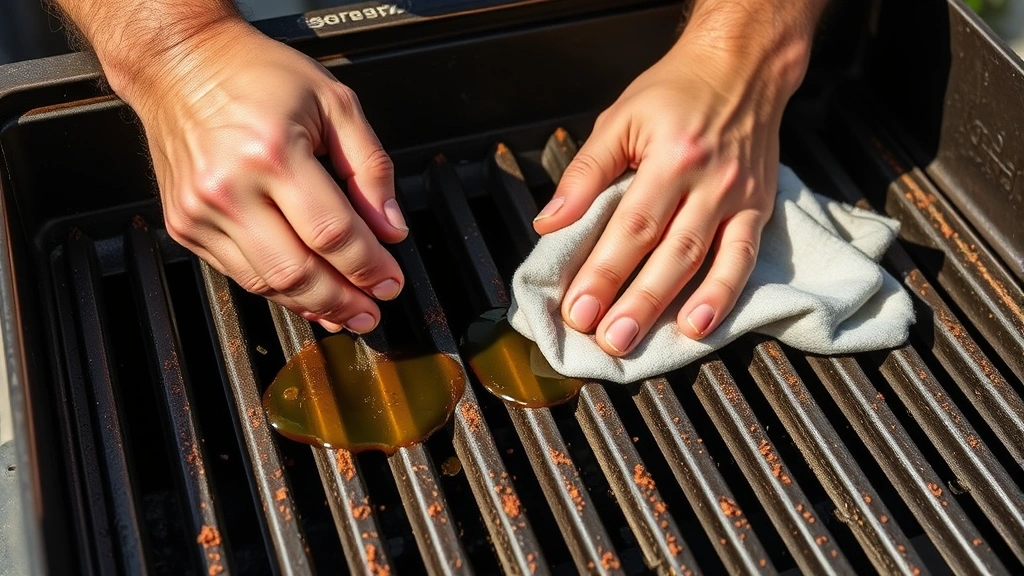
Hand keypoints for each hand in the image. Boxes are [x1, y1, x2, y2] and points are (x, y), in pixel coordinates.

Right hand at [124, 19, 406, 332]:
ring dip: (313, 305)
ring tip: (345, 312)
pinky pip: (238, 274)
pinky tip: (306, 296)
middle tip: (372, 312)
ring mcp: (201, 211)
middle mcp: (231, 187)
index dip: (369, 267)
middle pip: (298, 271)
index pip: (333, 233)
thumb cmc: (257, 75)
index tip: (391, 282)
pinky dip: (277, 291)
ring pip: (266, 283)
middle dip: (344, 301)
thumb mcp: (335, 102)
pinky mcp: (184, 224)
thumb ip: (370, 168)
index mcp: (274, 152)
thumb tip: (390, 229)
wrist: (181, 64)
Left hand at [533, 17, 813, 355]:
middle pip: (666, 251)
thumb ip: (585, 173)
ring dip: (671, 307)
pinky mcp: (758, 208)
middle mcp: (707, 180)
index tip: (577, 308)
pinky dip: (723, 295)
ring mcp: (737, 197)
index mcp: (669, 155)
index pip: (630, 224)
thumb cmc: (675, 92)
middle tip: (607, 339)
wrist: (743, 67)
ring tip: (643, 343)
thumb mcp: (620, 118)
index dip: (603, 271)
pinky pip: (742, 259)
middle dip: (633, 300)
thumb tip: (551, 221)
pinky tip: (700, 326)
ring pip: (702, 261)